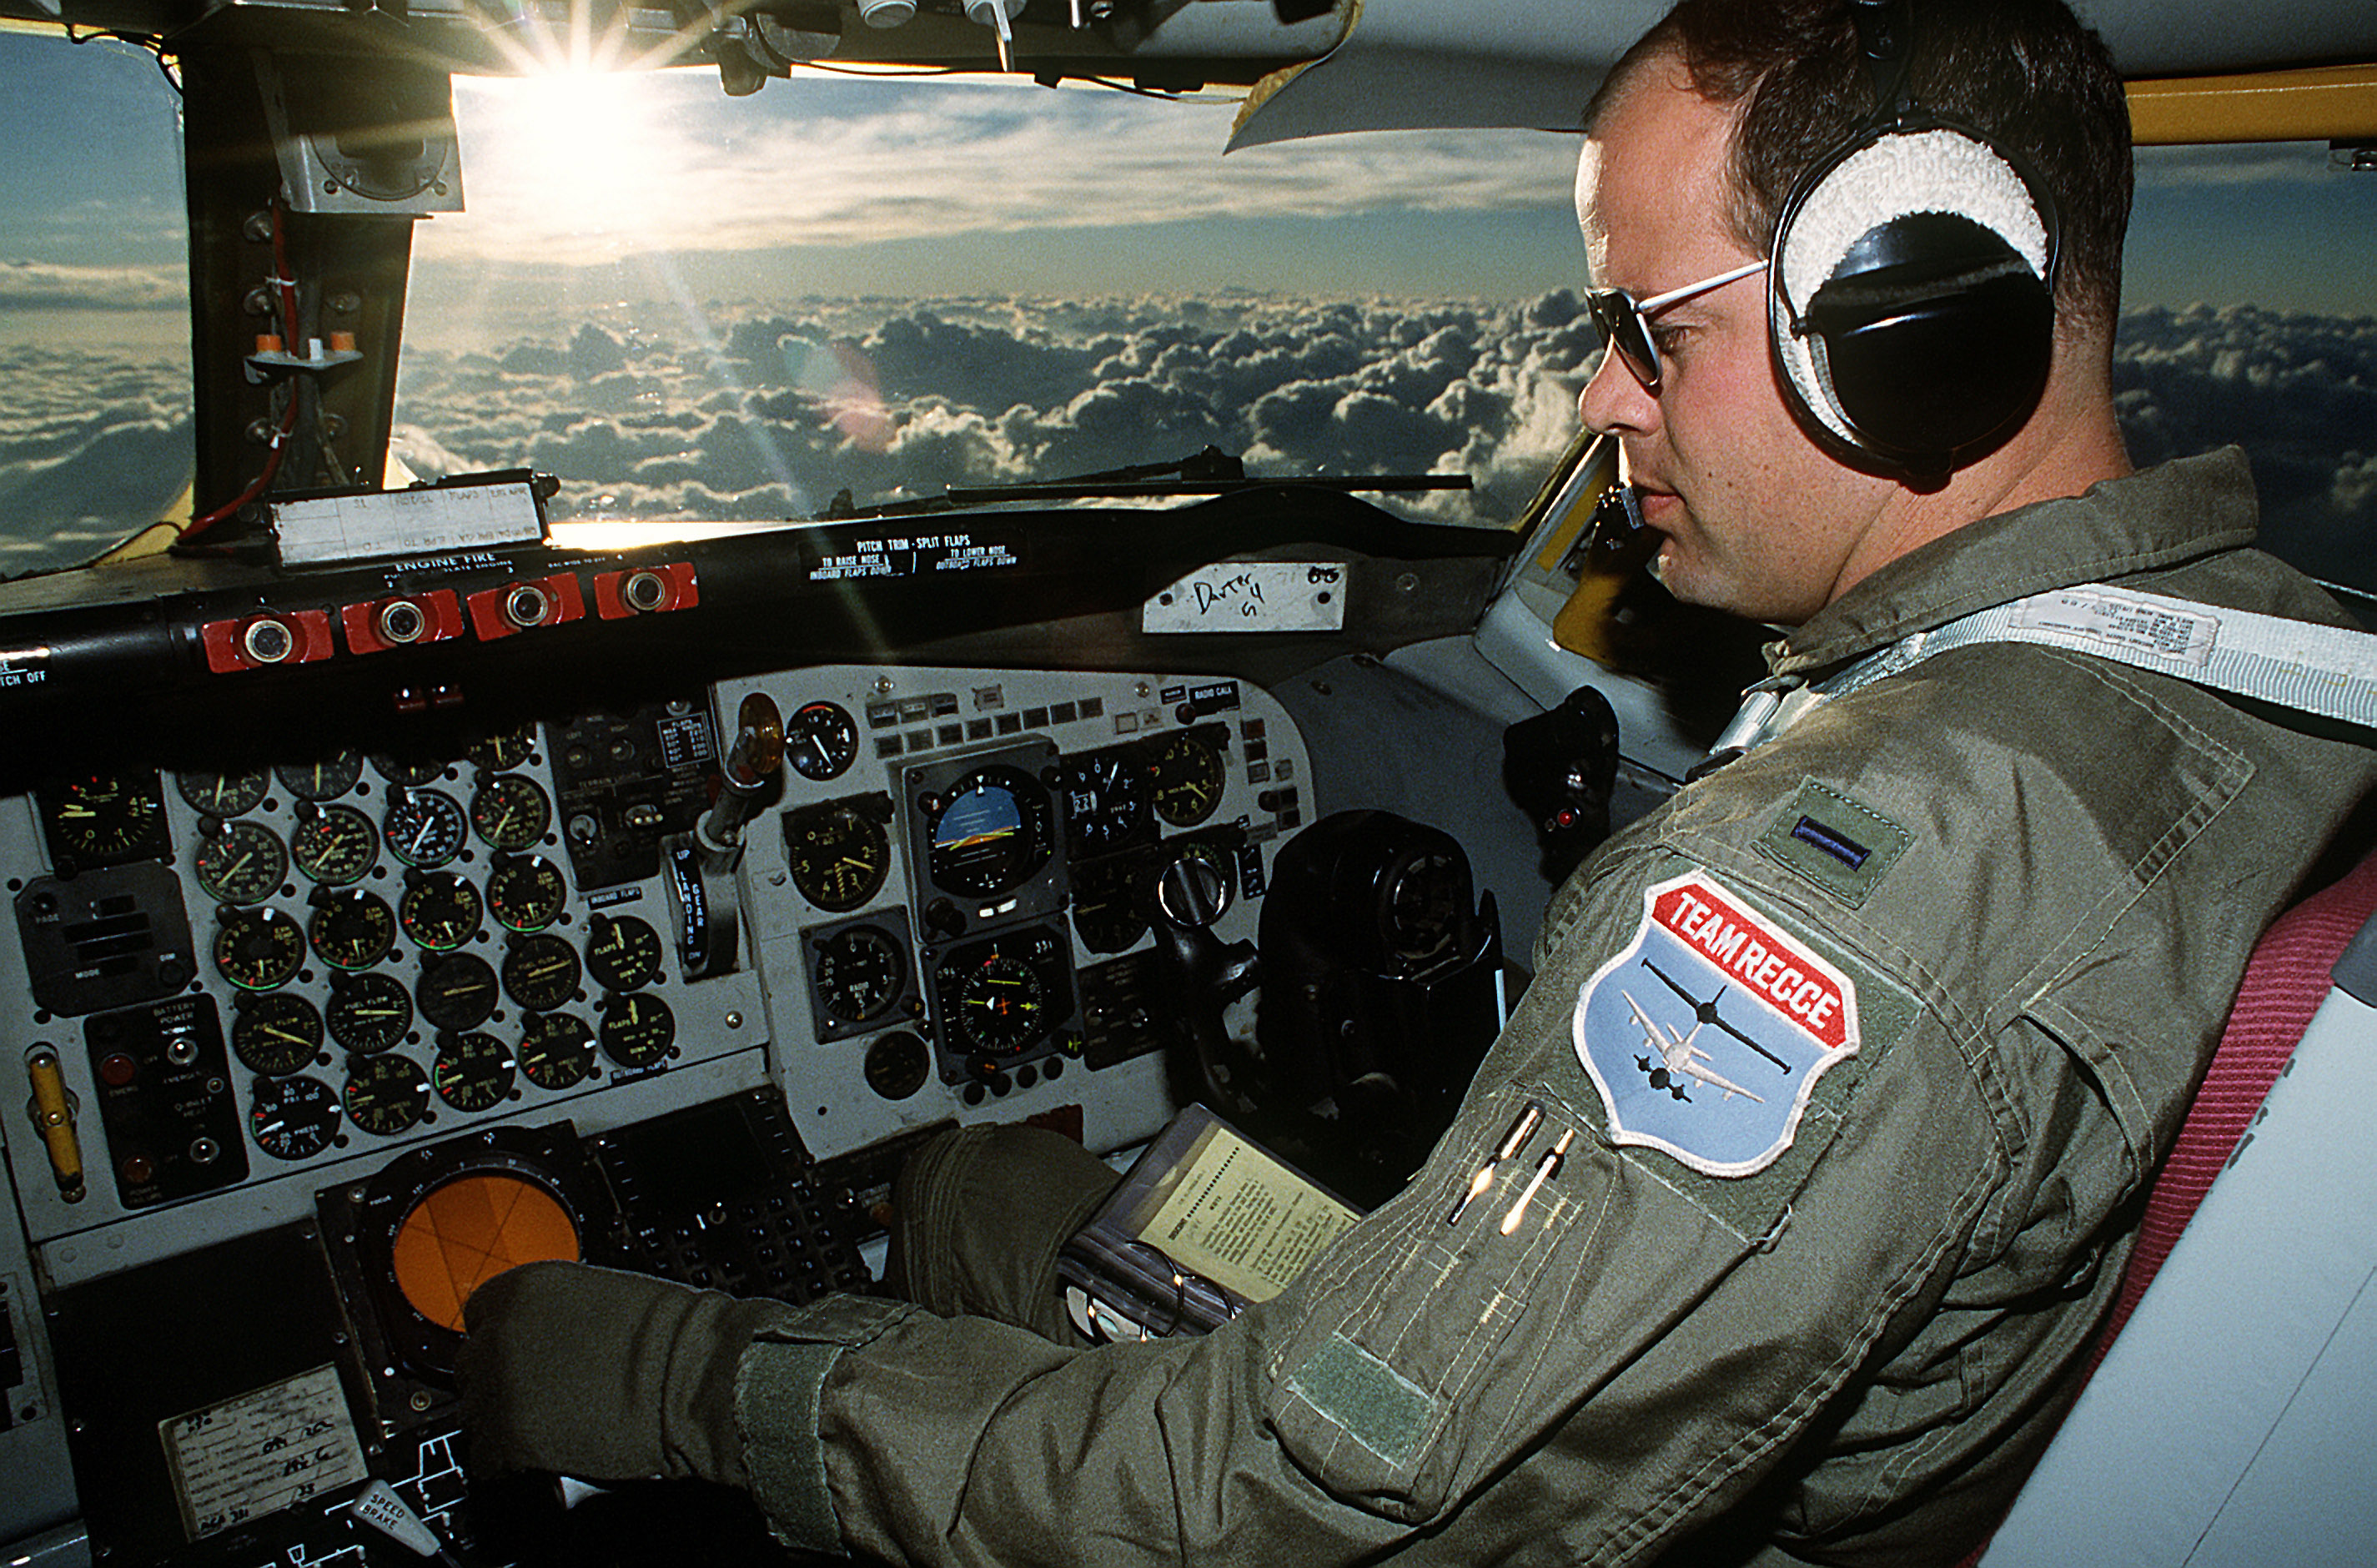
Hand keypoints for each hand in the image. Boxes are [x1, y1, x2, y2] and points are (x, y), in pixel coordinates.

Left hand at [458, 1260, 796, 1484]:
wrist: (694, 1376)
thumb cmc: (672, 1336)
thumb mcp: (602, 1298)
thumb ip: (557, 1315)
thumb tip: (548, 1338)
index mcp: (525, 1287)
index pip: (479, 1316)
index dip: (501, 1342)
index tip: (518, 1359)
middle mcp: (502, 1331)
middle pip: (471, 1367)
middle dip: (498, 1385)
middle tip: (534, 1399)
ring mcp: (501, 1386)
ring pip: (474, 1415)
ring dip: (501, 1425)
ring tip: (540, 1432)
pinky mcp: (511, 1437)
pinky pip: (486, 1459)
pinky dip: (508, 1464)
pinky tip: (538, 1459)